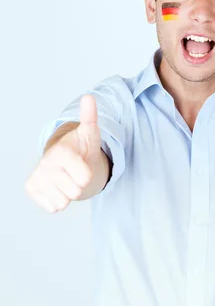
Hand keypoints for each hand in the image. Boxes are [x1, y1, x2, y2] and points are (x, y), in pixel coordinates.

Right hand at [25, 95, 101, 212]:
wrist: (66, 162)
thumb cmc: (81, 149)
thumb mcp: (90, 134)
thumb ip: (90, 118)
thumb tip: (89, 97)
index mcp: (61, 152)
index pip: (85, 179)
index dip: (88, 175)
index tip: (82, 164)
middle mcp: (45, 163)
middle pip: (76, 193)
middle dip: (78, 186)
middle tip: (74, 174)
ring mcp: (37, 177)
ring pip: (63, 202)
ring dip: (68, 194)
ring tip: (67, 180)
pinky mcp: (31, 188)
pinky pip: (53, 208)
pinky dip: (58, 201)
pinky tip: (57, 187)